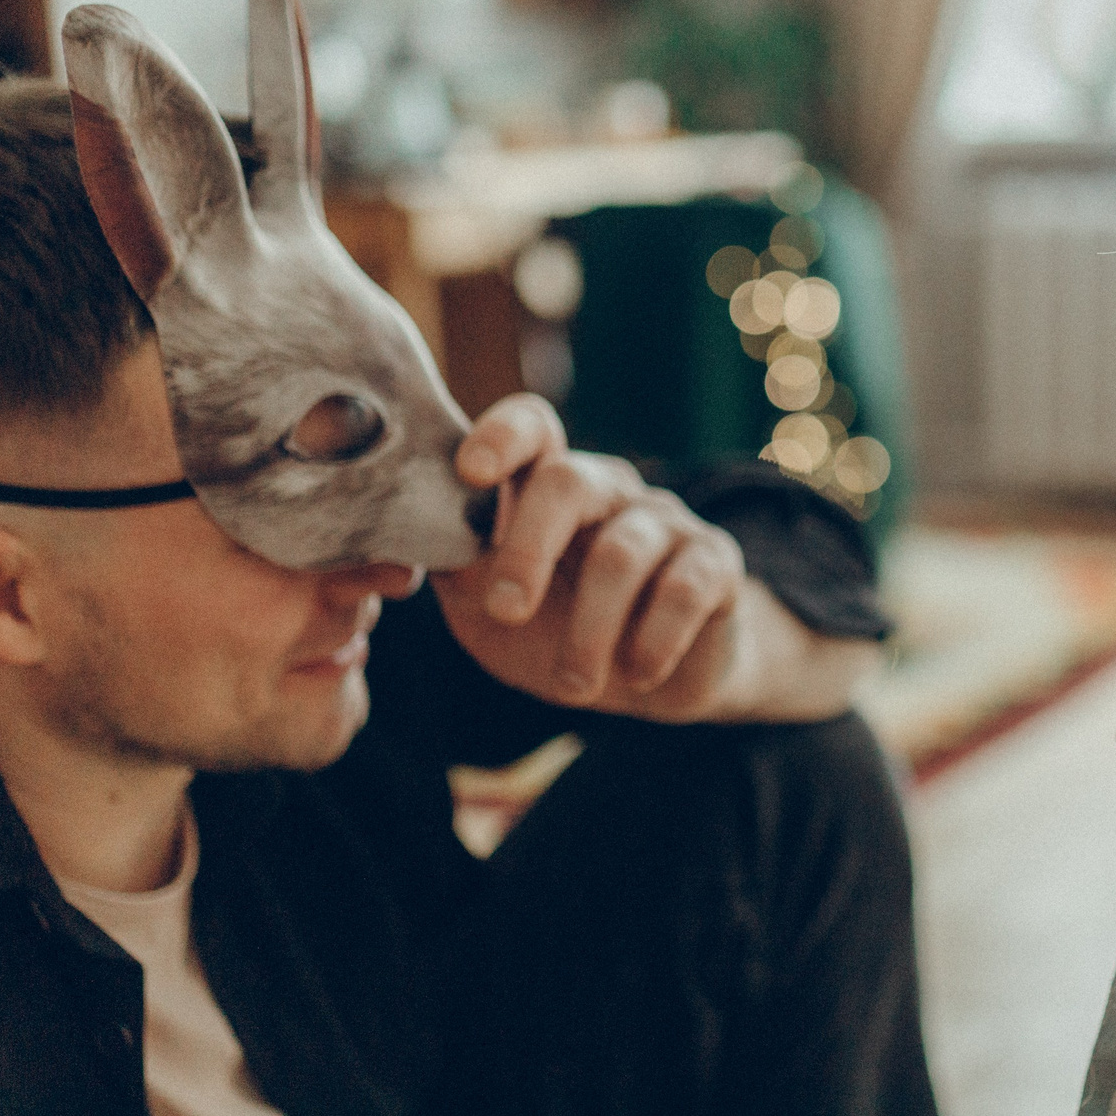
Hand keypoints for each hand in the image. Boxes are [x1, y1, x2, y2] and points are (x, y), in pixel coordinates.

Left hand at [432, 395, 753, 720]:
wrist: (650, 680)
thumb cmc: (555, 631)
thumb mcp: (488, 609)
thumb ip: (453, 570)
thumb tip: (400, 542)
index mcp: (548, 488)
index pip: (533, 427)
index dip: (502, 436)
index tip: (472, 473)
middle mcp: (609, 491)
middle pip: (568, 482)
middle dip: (528, 549)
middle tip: (506, 612)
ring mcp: (665, 524)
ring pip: (621, 553)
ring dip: (588, 631)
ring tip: (573, 687)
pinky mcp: (715, 565)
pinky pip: (685, 590)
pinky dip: (653, 641)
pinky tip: (637, 676)